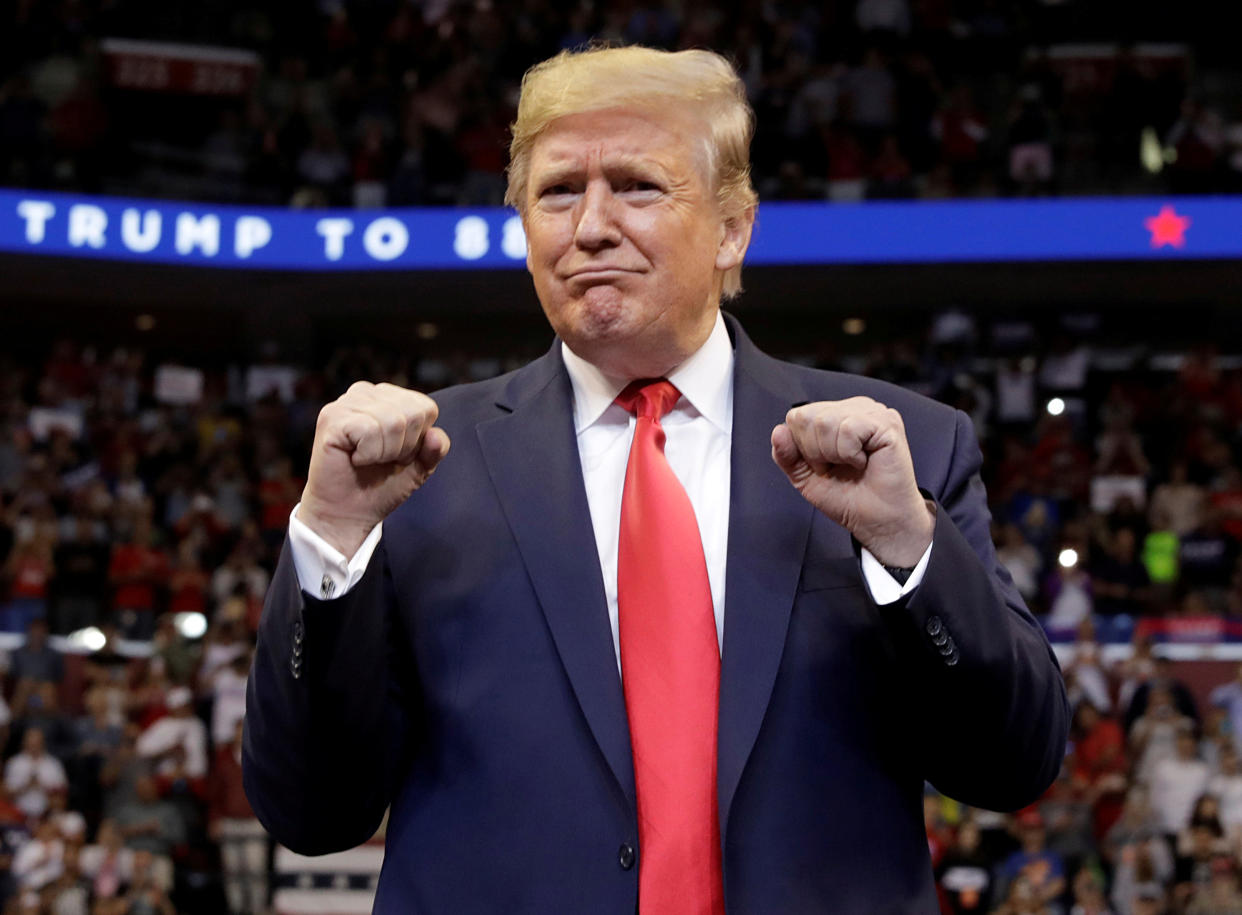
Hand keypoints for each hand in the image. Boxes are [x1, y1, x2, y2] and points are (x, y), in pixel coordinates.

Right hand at [299, 381, 449, 556]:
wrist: (347, 513)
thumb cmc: (380, 486)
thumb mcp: (419, 466)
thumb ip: (436, 449)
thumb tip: (434, 435)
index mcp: (388, 397)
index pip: (426, 408)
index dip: (418, 440)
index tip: (398, 455)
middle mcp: (366, 393)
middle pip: (413, 413)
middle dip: (404, 447)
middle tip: (381, 460)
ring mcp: (346, 403)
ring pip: (393, 421)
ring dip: (385, 452)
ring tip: (367, 459)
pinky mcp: (331, 418)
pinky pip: (370, 430)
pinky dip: (368, 454)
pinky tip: (354, 458)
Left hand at [771, 398, 933, 566]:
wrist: (877, 520)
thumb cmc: (849, 498)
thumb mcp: (805, 477)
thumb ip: (786, 455)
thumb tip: (778, 431)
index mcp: (835, 415)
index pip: (796, 416)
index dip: (802, 448)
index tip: (824, 465)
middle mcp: (853, 408)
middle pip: (806, 417)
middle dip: (815, 452)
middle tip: (839, 466)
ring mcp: (872, 412)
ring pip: (824, 421)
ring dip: (833, 454)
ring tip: (852, 464)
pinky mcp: (887, 423)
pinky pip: (848, 429)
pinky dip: (850, 453)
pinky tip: (864, 461)